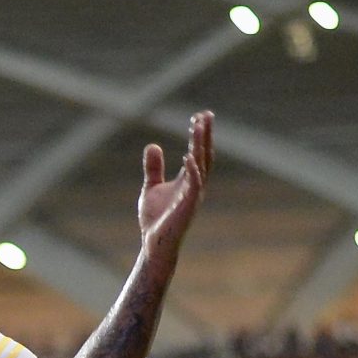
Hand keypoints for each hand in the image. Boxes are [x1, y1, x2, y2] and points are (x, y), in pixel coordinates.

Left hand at [138, 110, 214, 262]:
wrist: (154, 243)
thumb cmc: (156, 219)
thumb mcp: (151, 187)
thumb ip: (154, 168)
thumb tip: (153, 145)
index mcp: (189, 180)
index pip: (198, 152)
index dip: (200, 134)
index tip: (200, 116)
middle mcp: (195, 185)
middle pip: (204, 154)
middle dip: (205, 135)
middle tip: (206, 114)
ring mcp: (193, 195)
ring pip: (201, 165)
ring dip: (200, 145)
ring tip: (198, 126)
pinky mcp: (187, 206)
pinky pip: (194, 185)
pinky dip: (193, 170)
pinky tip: (188, 155)